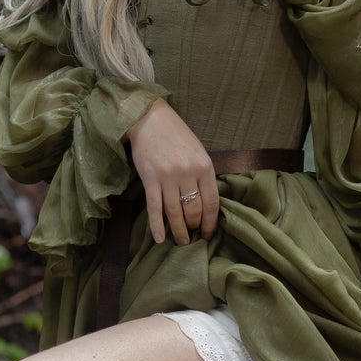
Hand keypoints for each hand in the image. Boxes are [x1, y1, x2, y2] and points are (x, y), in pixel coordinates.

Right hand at [126, 100, 218, 245]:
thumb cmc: (176, 135)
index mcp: (204, 166)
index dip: (211, 222)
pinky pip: (154, 208)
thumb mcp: (198, 151)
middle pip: (194, 210)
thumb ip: (203, 175)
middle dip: (195, 227)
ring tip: (181, 242)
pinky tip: (160, 238)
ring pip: (175, 212)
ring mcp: (168, 177)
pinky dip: (157, 226)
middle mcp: (188, 173)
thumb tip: (205, 203)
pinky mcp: (150, 179)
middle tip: (193, 237)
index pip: (211, 203)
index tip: (208, 233)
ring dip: (179, 231)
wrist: (149, 119)